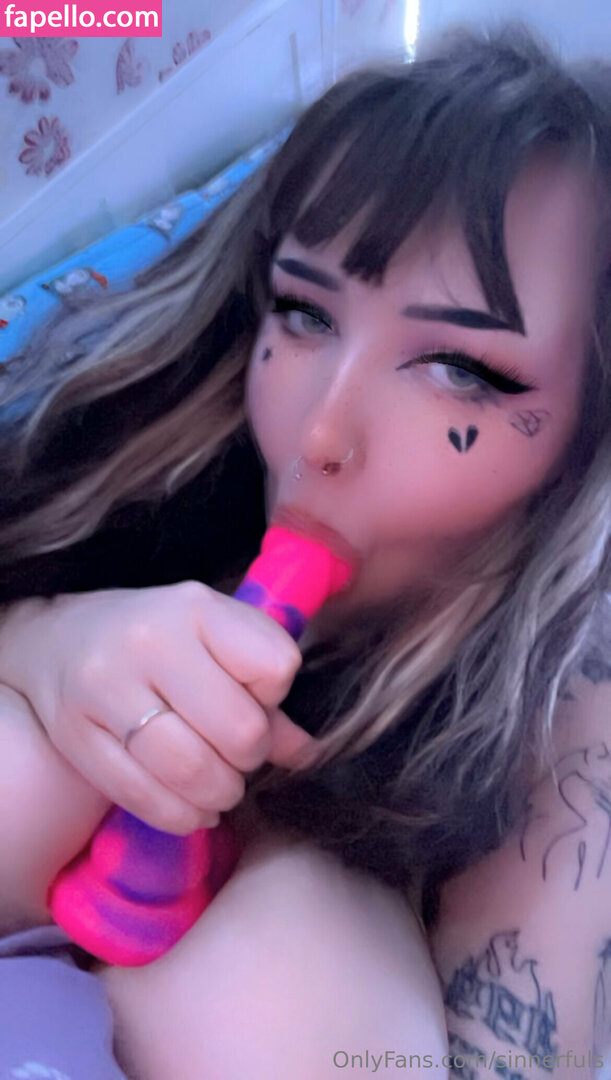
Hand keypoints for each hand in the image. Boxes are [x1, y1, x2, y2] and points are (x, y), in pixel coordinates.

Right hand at [0, 584, 311, 834]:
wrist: (61, 640)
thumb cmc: (160, 639)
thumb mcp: (218, 639)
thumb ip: (266, 693)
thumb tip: (308, 754)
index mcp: (195, 607)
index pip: (276, 667)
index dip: (274, 696)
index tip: (253, 696)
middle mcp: (147, 640)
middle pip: (240, 730)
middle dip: (250, 755)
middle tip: (239, 754)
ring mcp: (105, 687)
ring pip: (192, 769)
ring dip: (221, 792)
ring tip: (219, 785)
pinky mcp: (75, 734)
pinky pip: (144, 798)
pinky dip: (181, 815)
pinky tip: (191, 806)